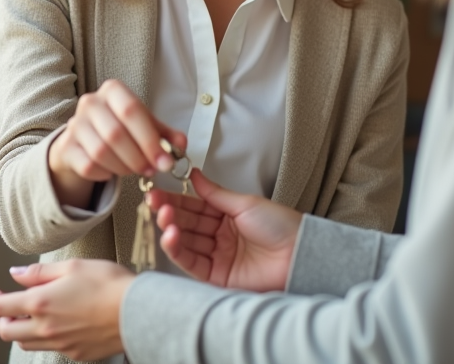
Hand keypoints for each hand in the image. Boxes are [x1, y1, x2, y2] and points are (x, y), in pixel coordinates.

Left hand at [0, 259, 134, 360]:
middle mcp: (46, 328)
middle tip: (11, 306)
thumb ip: (38, 272)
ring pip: (25, 344)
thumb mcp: (72, 266)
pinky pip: (49, 349)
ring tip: (34, 315)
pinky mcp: (75, 353)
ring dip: (22, 330)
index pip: (1, 307)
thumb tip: (16, 275)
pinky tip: (57, 324)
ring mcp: (60, 344)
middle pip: (6, 332)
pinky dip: (44, 338)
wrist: (138, 311)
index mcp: (40, 303)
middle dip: (3, 318)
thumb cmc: (108, 284)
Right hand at [48, 79, 187, 207]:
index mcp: (113, 90)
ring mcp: (74, 124)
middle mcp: (90, 102)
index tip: (165, 161)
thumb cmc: (120, 129)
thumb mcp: (144, 126)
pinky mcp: (66, 147)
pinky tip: (112, 171)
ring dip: (123, 167)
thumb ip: (165, 134)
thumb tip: (181, 144)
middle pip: (116, 133)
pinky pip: (88, 166)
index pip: (132, 110)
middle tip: (152, 170)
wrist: (84, 141)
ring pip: (100, 152)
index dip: (150, 138)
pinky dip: (105, 174)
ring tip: (134, 170)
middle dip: (138, 157)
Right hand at [150, 168, 301, 291]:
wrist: (299, 254)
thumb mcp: (245, 203)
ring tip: (163, 217)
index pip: (195, 206)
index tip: (158, 191)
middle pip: (187, 224)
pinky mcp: (217, 277)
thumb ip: (215, 193)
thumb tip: (193, 175)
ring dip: (171, 229)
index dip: (176, 199)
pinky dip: (177, 250)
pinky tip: (170, 236)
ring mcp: (218, 257)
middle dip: (169, 212)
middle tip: (154, 201)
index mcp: (227, 217)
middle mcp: (220, 237)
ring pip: (186, 243)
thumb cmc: (280, 226)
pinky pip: (191, 263)